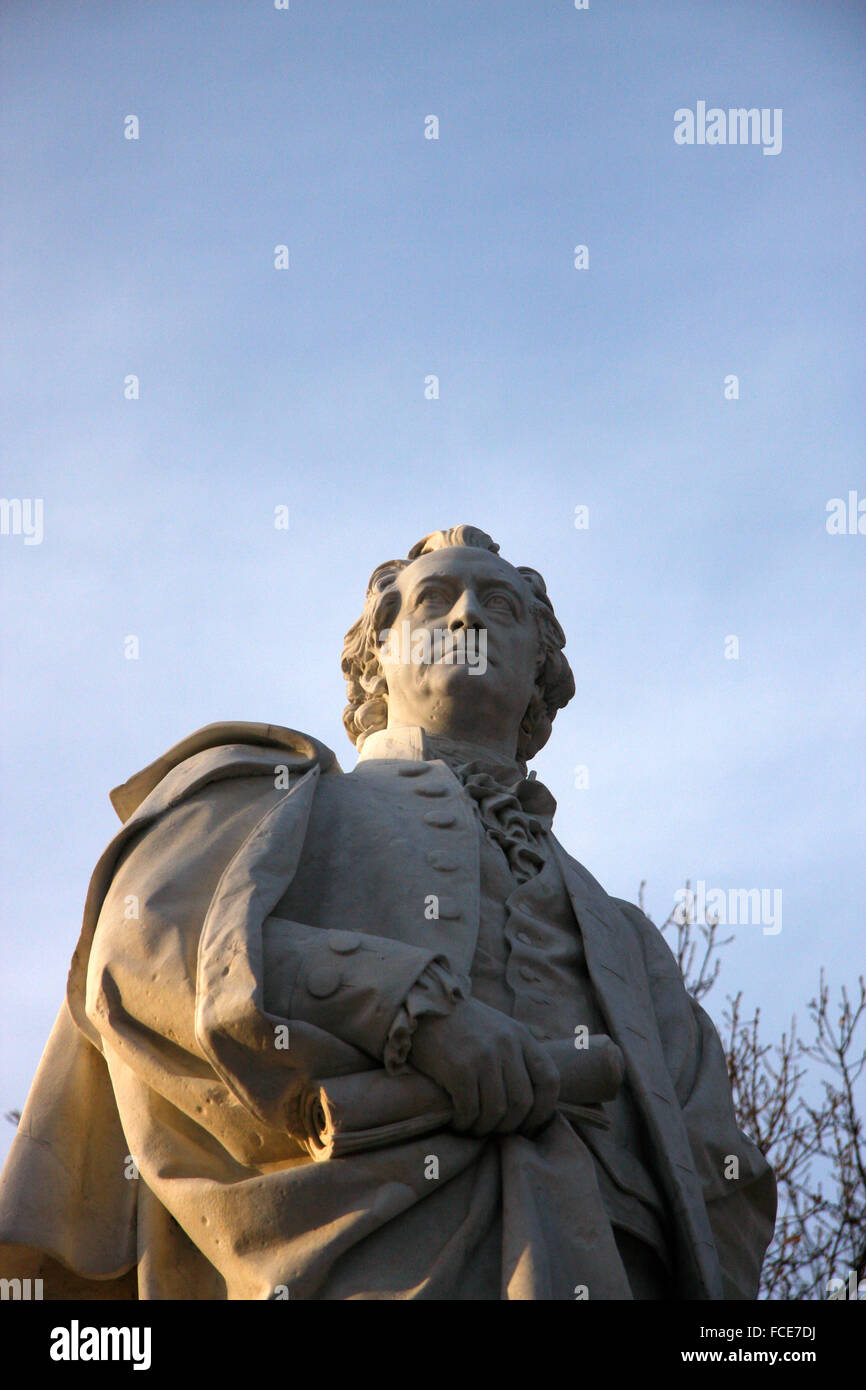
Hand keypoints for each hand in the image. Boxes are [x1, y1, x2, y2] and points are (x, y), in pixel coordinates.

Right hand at [409, 997, 559, 1136]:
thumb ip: (517, 1054)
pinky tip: (458, 1120)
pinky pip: (470, 1110)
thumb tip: (531, 1099)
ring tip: (474, 1126)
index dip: (544, 1109)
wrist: (423, 1004)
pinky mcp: (458, 1068)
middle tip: (495, 1129)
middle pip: (522, 1102)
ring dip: (485, 1127)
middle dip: (510, 1125)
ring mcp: (483, 1056)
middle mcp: (506, 1044)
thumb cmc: (462, 1023)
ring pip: (497, 1111)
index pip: (549, 1079)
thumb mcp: (498, 1028)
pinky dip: (465, 1123)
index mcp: (520, 1035)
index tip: (529, 1124)